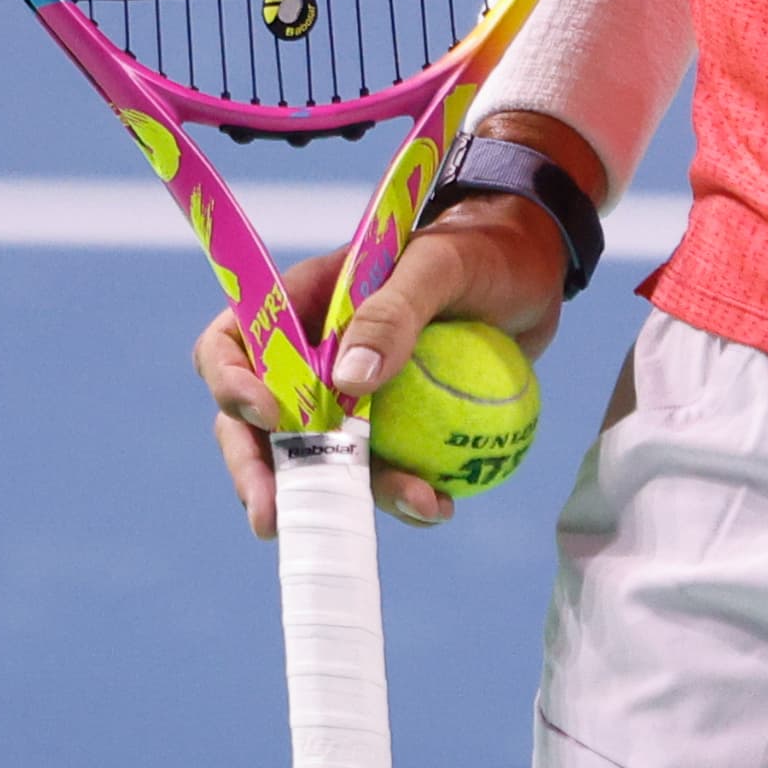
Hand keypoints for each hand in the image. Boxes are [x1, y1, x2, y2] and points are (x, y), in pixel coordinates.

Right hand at [196, 193, 567, 536]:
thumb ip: (395, 312)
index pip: (232, 344)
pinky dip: (403, 496)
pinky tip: (439, 505)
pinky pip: (382, 473)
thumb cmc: (481, 249)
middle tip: (273, 519)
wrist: (535, 274)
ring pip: (321, 461)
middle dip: (259, 472)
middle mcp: (310, 358)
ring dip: (348, 496)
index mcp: (300, 305)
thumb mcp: (442, 265)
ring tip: (414, 504)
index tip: (270, 417)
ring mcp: (351, 399)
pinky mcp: (395, 429)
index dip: (232, 383)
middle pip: (255, 423)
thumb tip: (347, 382)